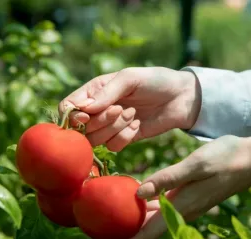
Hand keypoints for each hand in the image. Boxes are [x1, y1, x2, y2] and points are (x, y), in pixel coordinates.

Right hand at [58, 67, 200, 150]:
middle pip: (82, 128)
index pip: (68, 106)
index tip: (88, 116)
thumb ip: (107, 92)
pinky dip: (125, 138)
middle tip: (123, 109)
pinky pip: (113, 147)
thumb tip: (84, 109)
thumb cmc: (156, 81)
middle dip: (102, 121)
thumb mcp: (130, 78)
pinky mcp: (124, 138)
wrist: (182, 97)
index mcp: (94, 90)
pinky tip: (138, 126)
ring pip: (97, 140)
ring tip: (133, 114)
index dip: (73, 115)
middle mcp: (98, 110)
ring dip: (115, 129)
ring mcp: (110, 126)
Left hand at [101, 135, 250, 238]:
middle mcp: (183, 210)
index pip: (148, 233)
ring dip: (134, 221)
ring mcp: (188, 204)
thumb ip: (167, 179)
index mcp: (182, 206)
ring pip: (155, 220)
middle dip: (124, 233)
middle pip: (148, 230)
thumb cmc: (226, 158)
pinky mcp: (191, 196)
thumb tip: (138, 194)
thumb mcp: (195, 165)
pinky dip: (146, 208)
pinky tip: (136, 197)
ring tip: (111, 214)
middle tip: (97, 227)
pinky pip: (163, 208)